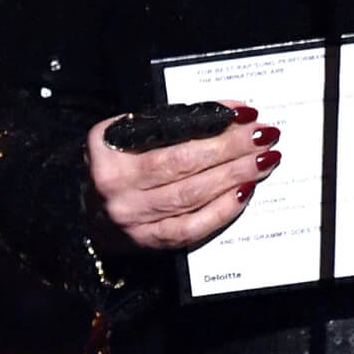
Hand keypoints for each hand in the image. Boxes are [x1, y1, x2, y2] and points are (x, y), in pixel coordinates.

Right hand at [83, 103, 280, 250]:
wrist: (90, 216)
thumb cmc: (115, 166)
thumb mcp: (124, 135)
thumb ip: (162, 124)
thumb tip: (222, 114)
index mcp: (106, 145)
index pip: (167, 129)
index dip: (210, 121)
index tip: (241, 112)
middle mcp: (115, 181)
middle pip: (183, 162)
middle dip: (230, 147)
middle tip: (263, 134)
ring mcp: (131, 215)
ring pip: (192, 194)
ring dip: (234, 174)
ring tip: (262, 159)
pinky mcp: (150, 241)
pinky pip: (193, 226)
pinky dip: (222, 209)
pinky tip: (244, 191)